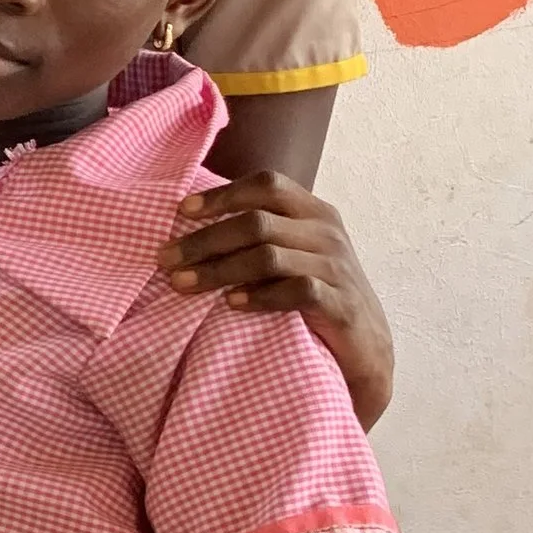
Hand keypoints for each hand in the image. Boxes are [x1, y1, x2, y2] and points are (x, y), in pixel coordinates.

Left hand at [160, 174, 394, 426]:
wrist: (367, 348)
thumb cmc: (317, 295)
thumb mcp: (293, 254)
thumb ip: (259, 234)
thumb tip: (191, 226)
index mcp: (314, 212)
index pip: (267, 185)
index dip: (222, 194)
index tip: (181, 211)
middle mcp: (327, 232)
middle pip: (257, 222)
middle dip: (204, 240)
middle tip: (165, 259)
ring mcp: (337, 267)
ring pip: (269, 256)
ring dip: (218, 270)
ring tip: (182, 284)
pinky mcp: (341, 303)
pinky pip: (296, 290)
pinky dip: (259, 296)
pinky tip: (231, 304)